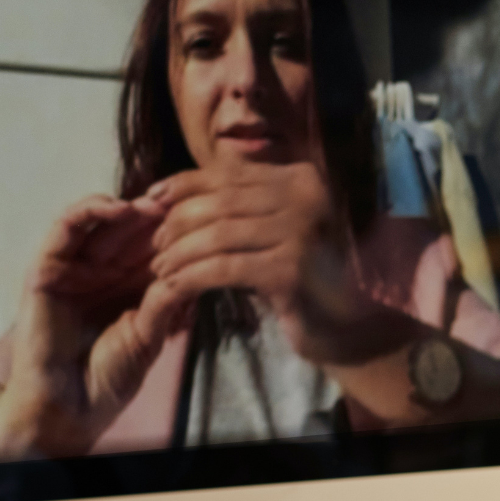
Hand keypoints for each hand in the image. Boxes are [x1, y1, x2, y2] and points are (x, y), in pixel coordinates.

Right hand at [0, 195, 192, 456]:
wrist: (69, 406)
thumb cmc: (107, 379)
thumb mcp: (149, 334)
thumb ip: (169, 300)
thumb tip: (201, 264)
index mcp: (126, 288)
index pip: (152, 249)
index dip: (177, 231)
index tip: (206, 219)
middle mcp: (101, 273)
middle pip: (131, 231)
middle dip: (158, 215)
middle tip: (183, 200)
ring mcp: (73, 268)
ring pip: (101, 223)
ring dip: (129, 208)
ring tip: (157, 205)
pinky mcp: (47, 267)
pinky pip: (66, 228)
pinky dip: (90, 211)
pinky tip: (119, 208)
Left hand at [149, 162, 369, 361]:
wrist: (348, 326)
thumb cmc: (302, 279)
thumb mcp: (271, 232)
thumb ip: (239, 207)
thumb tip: (169, 192)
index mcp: (299, 178)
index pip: (228, 174)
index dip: (183, 184)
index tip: (150, 199)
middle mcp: (305, 197)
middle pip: (221, 202)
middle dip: (178, 222)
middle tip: (156, 245)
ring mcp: (302, 232)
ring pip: (219, 235)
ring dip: (181, 252)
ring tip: (161, 269)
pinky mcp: (292, 270)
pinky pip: (226, 268)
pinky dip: (194, 276)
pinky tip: (176, 287)